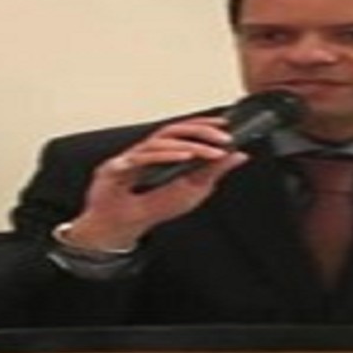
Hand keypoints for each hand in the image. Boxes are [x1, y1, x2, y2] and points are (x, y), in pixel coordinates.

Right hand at [61, 117, 250, 250]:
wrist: (125, 226)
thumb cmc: (156, 205)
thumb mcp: (193, 189)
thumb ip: (214, 171)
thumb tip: (239, 155)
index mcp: (166, 153)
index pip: (186, 132)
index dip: (205, 125)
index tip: (226, 126)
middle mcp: (148, 151)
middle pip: (171, 131)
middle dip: (197, 132)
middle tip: (220, 138)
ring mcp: (130, 158)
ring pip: (154, 144)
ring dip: (178, 148)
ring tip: (196, 153)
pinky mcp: (114, 170)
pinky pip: (132, 161)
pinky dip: (149, 159)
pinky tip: (165, 161)